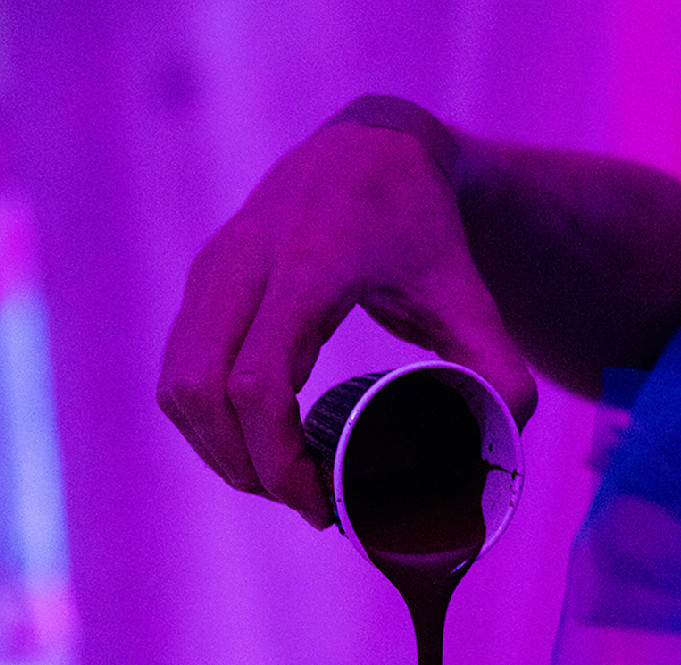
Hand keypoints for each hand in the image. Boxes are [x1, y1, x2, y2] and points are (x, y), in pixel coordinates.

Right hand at [158, 119, 536, 526]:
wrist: (370, 146)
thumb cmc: (420, 225)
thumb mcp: (468, 294)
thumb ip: (497, 370)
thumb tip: (502, 447)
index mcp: (309, 266)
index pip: (257, 384)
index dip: (277, 461)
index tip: (319, 503)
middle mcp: (245, 263)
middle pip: (201, 393)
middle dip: (246, 469)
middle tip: (304, 501)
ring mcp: (213, 271)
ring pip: (178, 388)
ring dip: (220, 452)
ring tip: (281, 480)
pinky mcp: (201, 285)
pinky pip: (178, 373)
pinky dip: (209, 425)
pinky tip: (253, 448)